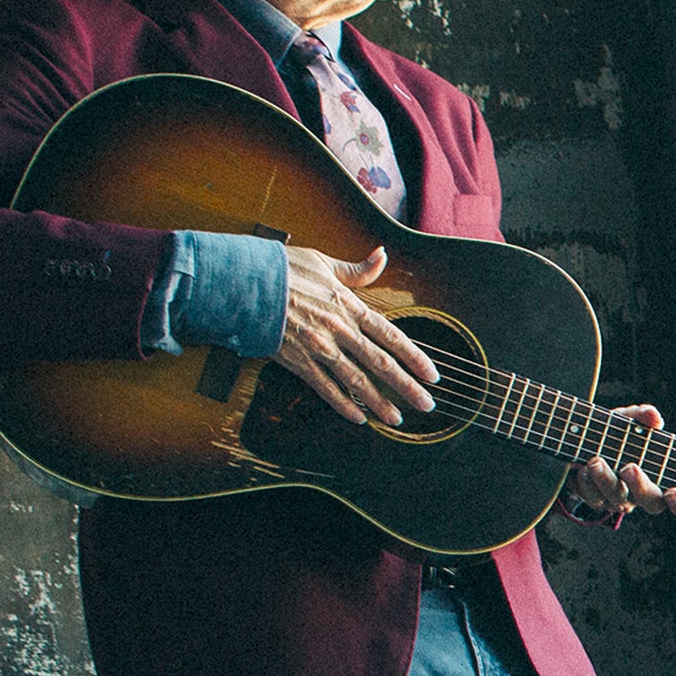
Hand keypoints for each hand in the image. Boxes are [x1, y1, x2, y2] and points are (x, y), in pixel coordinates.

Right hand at [273, 244, 438, 425]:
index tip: (432, 374)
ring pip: (356, 381)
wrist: (243, 284)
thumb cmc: (282, 270)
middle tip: (427, 404)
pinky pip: (325, 388)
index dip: (414, 356)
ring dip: (380, 402)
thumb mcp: (324, 262)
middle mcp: (340, 330)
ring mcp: (319, 348)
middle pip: (381, 363)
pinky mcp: (297, 361)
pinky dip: (343, 405)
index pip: (391, 335)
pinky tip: (359, 418)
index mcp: (349, 306)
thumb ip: (356, 269)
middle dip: (406, 386)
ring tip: (398, 419)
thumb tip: (382, 256)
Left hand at [570, 405, 675, 520]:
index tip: (674, 492)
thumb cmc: (620, 431)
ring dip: (607, 481)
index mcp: (666, 479)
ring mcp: (623, 500)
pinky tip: (584, 468)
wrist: (586, 438)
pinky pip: (595, 499)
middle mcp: (647, 495)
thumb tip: (654, 418)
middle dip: (641, 487)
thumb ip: (643, 416)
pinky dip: (589, 483)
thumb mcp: (630, 419)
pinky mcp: (599, 500)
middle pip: (652, 504)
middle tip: (629, 468)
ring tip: (595, 461)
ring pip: (619, 501)